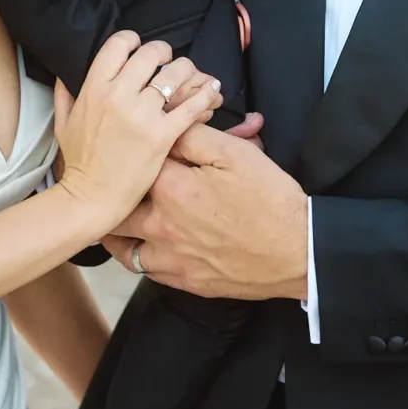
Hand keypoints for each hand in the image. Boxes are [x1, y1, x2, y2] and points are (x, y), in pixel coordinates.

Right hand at [53, 32, 222, 233]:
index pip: (118, 44)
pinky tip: (212, 90)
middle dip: (164, 53)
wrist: (91, 198)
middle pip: (151, 54)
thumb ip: (64, 95)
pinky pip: (190, 105)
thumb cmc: (79, 162)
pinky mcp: (162, 135)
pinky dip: (205, 94)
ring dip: (186, 69)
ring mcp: (142, 114)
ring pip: (175, 74)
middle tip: (168, 61)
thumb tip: (64, 75)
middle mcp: (119, 94)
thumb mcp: (63, 123)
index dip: (133, 40)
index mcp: (94, 88)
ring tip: (191, 74)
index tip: (140, 48)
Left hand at [104, 124, 307, 301]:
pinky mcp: (184, 281)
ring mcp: (170, 258)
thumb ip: (193, 136)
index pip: (139, 160)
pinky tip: (142, 245)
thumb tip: (167, 127)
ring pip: (123, 246)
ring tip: (114, 215)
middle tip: (109, 180)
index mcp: (171, 188)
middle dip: (114, 191)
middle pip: (119, 206)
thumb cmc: (270, 200)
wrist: (299, 252)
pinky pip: (145, 270)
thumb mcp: (235, 153)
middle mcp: (161, 226)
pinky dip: (138, 255)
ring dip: (116, 229)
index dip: (141, 149)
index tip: (139, 144)